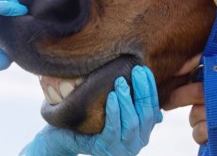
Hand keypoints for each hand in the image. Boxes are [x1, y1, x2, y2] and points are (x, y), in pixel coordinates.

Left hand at [21, 66, 162, 155]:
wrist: (64, 137)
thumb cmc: (90, 118)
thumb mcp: (112, 106)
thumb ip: (127, 95)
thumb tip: (142, 72)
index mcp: (142, 130)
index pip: (152, 108)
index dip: (150, 88)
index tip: (144, 69)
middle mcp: (137, 141)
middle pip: (146, 114)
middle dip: (141, 90)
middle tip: (135, 70)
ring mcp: (123, 148)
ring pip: (131, 122)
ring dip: (127, 99)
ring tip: (120, 82)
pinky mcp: (106, 149)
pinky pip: (113, 129)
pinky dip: (113, 111)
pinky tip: (110, 96)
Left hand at [164, 54, 216, 155]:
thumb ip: (206, 78)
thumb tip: (174, 71)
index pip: (209, 61)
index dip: (188, 64)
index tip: (174, 71)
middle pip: (197, 91)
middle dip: (178, 98)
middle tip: (168, 103)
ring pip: (197, 113)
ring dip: (194, 121)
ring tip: (205, 123)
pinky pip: (202, 130)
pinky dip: (199, 135)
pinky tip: (210, 135)